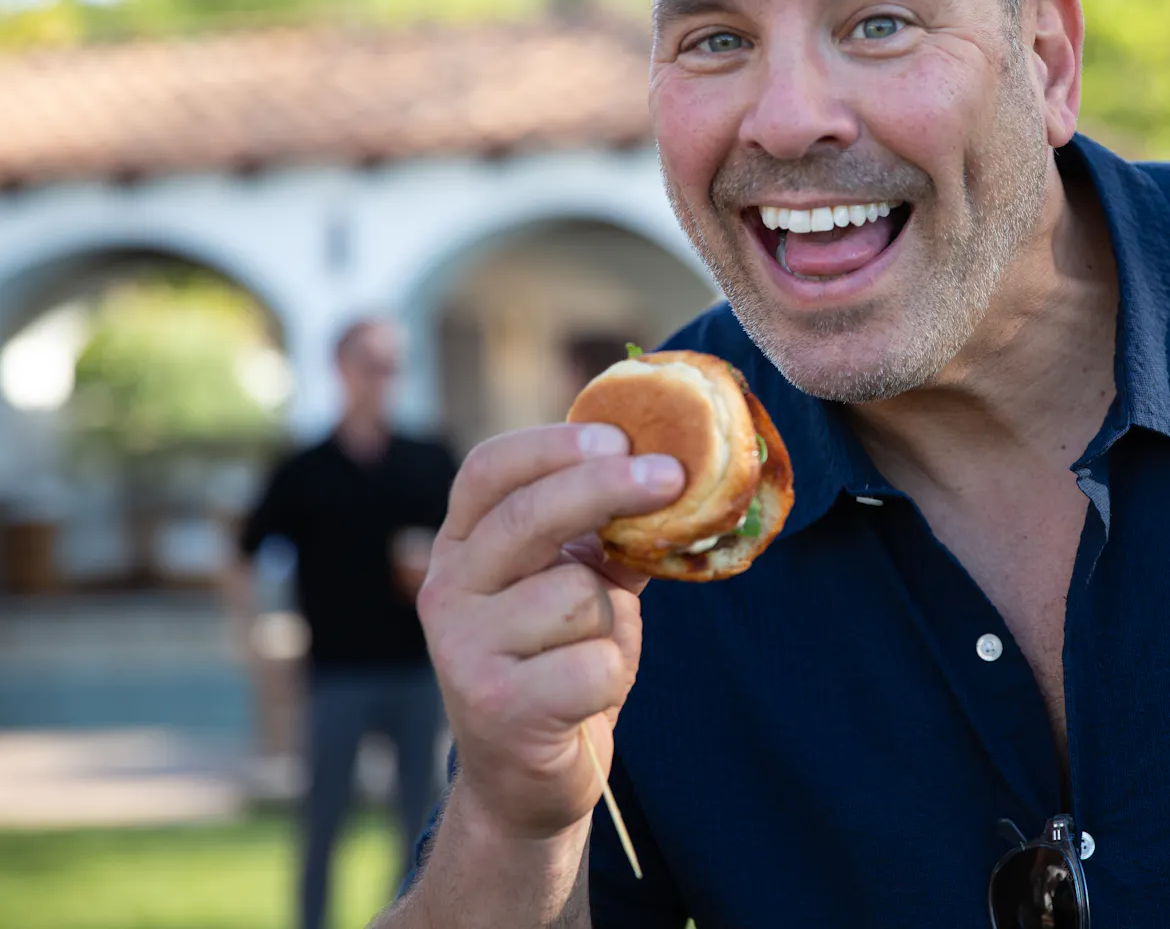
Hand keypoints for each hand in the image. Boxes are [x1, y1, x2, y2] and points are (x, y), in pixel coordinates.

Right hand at [416, 422, 683, 840]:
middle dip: (607, 489)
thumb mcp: (582, 582)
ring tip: (593, 648)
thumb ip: (611, 530)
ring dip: (614, 619)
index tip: (619, 435)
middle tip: (671, 475)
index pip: (489, 471)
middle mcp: (447, 591)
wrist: (529, 777)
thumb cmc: (561, 661)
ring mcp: (463, 651)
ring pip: (577, 595)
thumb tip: (678, 467)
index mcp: (462, 546)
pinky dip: (614, 672)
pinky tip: (589, 692)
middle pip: (527, 517)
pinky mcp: (497, 708)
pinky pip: (593, 663)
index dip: (553, 445)